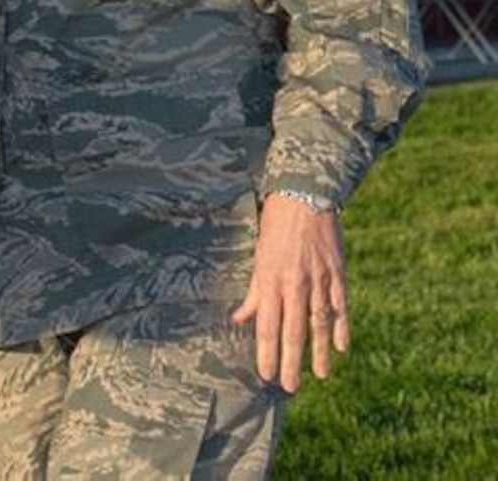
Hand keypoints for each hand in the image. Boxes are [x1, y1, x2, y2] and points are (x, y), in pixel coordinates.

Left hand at [230, 194, 348, 391]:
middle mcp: (295, 284)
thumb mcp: (257, 255)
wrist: (305, 196)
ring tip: (319, 375)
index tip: (266, 374)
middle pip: (292, 332)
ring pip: (319, 325)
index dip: (266, 352)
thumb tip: (241, 317)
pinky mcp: (337, 274)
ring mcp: (319, 281)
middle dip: (291, 362)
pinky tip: (341, 347)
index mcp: (270, 280)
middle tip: (290, 387)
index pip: (267, 325)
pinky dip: (341, 328)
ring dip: (319, 353)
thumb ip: (253, 290)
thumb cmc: (274, 224)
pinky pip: (340, 307)